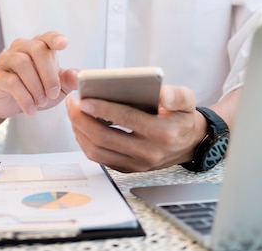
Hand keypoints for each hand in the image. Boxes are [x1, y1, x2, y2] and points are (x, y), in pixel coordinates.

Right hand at [0, 31, 77, 118]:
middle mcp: (21, 48)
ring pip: (22, 63)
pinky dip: (24, 98)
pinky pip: (11, 81)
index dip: (55, 38)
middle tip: (53, 94)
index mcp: (38, 47)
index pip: (47, 37)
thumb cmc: (35, 91)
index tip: (64, 43)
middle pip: (36, 49)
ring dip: (36, 86)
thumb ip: (67, 81)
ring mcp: (7, 60)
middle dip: (48, 73)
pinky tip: (31, 109)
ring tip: (41, 102)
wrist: (7, 104)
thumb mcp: (56, 88)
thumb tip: (75, 76)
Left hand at [66, 85, 205, 172]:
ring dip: (79, 132)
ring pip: (98, 151)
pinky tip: (80, 126)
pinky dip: (85, 142)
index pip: (127, 120)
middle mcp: (148, 152)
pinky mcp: (128, 169)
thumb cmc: (182, 117)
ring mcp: (137, 164)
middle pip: (105, 138)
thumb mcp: (187, 101)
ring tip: (73, 113)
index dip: (103, 109)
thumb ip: (176, 95)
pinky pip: (99, 159)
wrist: (189, 143)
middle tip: (72, 103)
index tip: (85, 99)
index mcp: (163, 133)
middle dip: (82, 120)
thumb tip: (162, 93)